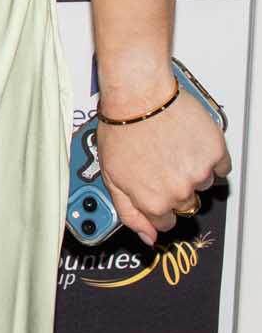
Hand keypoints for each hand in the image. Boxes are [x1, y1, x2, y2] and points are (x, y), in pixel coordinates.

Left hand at [95, 84, 233, 246]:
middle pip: (184, 205)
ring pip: (201, 184)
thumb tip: (148, 236)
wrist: (139, 95)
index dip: (156, 206)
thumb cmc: (121, 129)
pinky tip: (189, 144)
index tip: (153, 192)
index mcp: (152, 201)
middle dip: (172, 189)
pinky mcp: (216, 153)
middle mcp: (179, 191)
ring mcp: (199, 173)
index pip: (163, 223)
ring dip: (190, 172)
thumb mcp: (111, 177)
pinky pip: (220, 166)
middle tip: (159, 165)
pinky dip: (208, 158)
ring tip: (170, 149)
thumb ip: (129, 212)